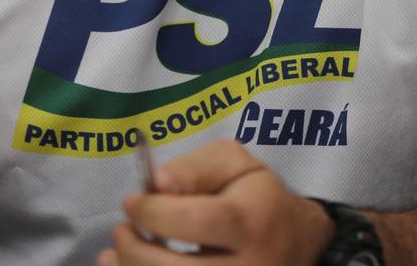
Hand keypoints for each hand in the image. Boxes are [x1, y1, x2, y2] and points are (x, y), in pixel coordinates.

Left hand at [99, 141, 334, 264]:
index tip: (132, 202)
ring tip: (120, 251)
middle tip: (122, 230)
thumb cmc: (258, 198)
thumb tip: (157, 183)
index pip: (193, 222)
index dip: (152, 212)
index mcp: (251, 223)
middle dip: (135, 250)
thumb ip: (195, 167)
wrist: (295, 241)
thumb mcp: (235, 165)